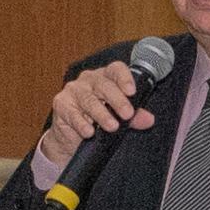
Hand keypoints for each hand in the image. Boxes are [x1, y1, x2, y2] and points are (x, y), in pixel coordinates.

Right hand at [34, 61, 157, 169]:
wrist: (71, 139)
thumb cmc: (97, 122)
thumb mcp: (118, 118)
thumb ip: (134, 117)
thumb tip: (148, 120)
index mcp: (105, 78)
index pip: (115, 70)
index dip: (124, 78)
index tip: (132, 92)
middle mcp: (88, 80)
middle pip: (104, 85)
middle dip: (117, 100)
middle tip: (128, 114)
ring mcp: (73, 91)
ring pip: (89, 100)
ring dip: (102, 114)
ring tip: (112, 126)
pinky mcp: (61, 104)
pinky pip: (72, 114)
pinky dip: (82, 124)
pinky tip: (89, 132)